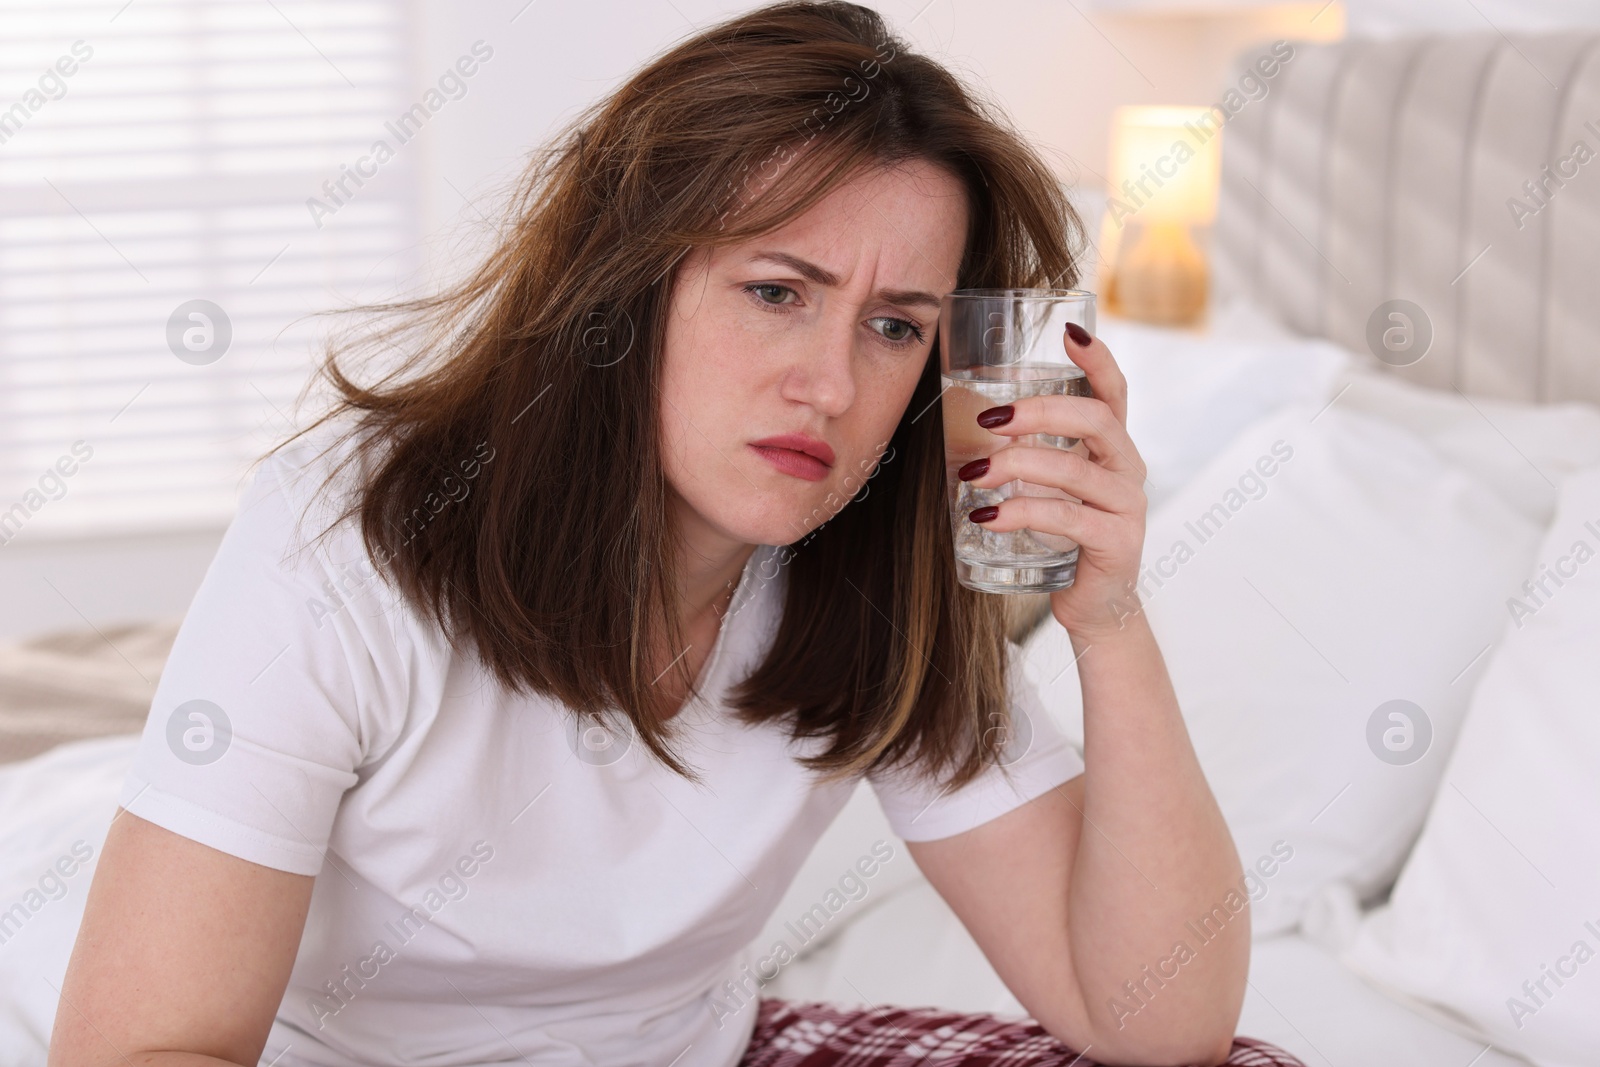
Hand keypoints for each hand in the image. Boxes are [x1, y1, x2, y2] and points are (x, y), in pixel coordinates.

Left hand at [957, 323, 1148, 639]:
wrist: (1095, 605)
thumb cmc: (1063, 539)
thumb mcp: (1047, 489)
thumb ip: (1025, 456)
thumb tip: (959, 424)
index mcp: (1112, 448)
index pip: (1113, 392)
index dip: (1096, 360)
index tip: (1068, 332)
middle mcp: (1128, 469)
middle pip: (1095, 419)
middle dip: (1039, 411)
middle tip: (988, 419)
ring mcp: (1127, 506)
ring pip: (1075, 470)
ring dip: (1017, 467)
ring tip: (971, 477)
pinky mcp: (1117, 543)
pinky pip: (1067, 518)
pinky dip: (1022, 513)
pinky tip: (986, 518)